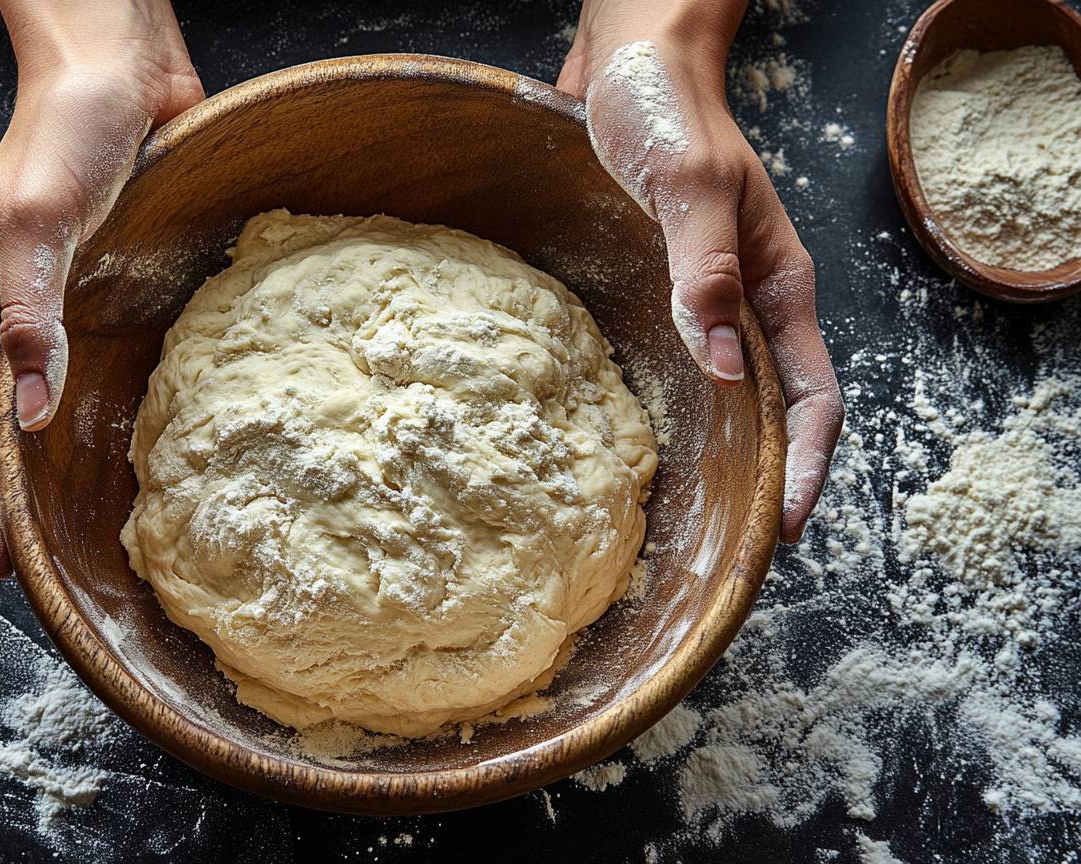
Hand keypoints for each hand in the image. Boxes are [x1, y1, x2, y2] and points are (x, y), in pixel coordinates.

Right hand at [0, 1, 204, 574]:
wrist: (119, 79)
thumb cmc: (64, 134)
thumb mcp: (35, 221)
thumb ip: (29, 314)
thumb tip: (28, 416)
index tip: (1, 554)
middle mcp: (2, 331)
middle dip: (0, 509)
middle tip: (44, 570)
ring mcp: (52, 325)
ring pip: (36, 424)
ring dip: (47, 482)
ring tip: (83, 539)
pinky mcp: (101, 313)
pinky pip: (90, 386)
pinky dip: (97, 433)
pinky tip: (133, 464)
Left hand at [558, 0, 843, 542]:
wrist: (630, 69)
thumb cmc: (667, 114)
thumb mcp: (690, 188)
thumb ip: (706, 272)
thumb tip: (724, 368)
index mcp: (779, 285)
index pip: (812, 397)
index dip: (804, 467)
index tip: (783, 527)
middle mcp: (751, 303)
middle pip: (776, 411)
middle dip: (766, 479)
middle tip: (731, 547)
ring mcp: (710, 300)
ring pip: (730, 396)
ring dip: (722, 454)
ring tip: (693, 517)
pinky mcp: (666, 291)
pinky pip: (681, 365)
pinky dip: (676, 413)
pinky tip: (642, 445)